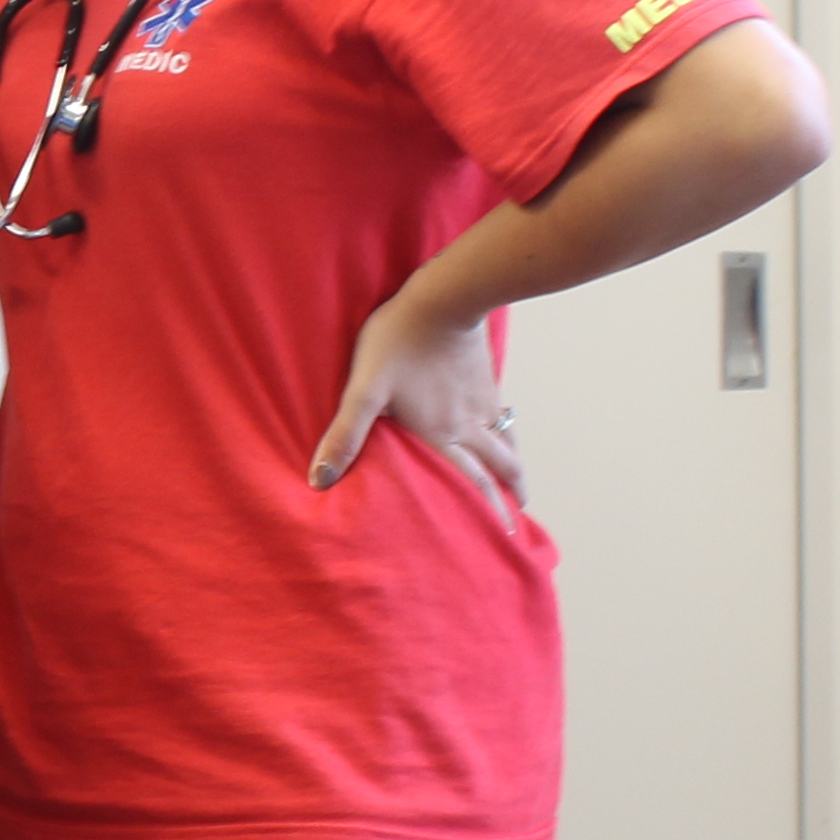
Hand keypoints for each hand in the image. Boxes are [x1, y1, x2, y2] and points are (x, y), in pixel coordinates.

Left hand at [312, 289, 524, 517]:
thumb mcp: (364, 390)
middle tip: (513, 530)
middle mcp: (469, 427)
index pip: (470, 486)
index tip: (501, 540)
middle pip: (498, 472)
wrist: (442, 298)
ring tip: (519, 491)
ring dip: (514, 472)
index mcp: (441, 437)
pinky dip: (511, 438)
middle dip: (507, 502)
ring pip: (507, 447)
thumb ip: (345, 435)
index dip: (486, 514)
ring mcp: (483, 404)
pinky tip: (506, 436)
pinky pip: (506, 420)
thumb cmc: (398, 342)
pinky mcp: (487, 381)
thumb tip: (320, 480)